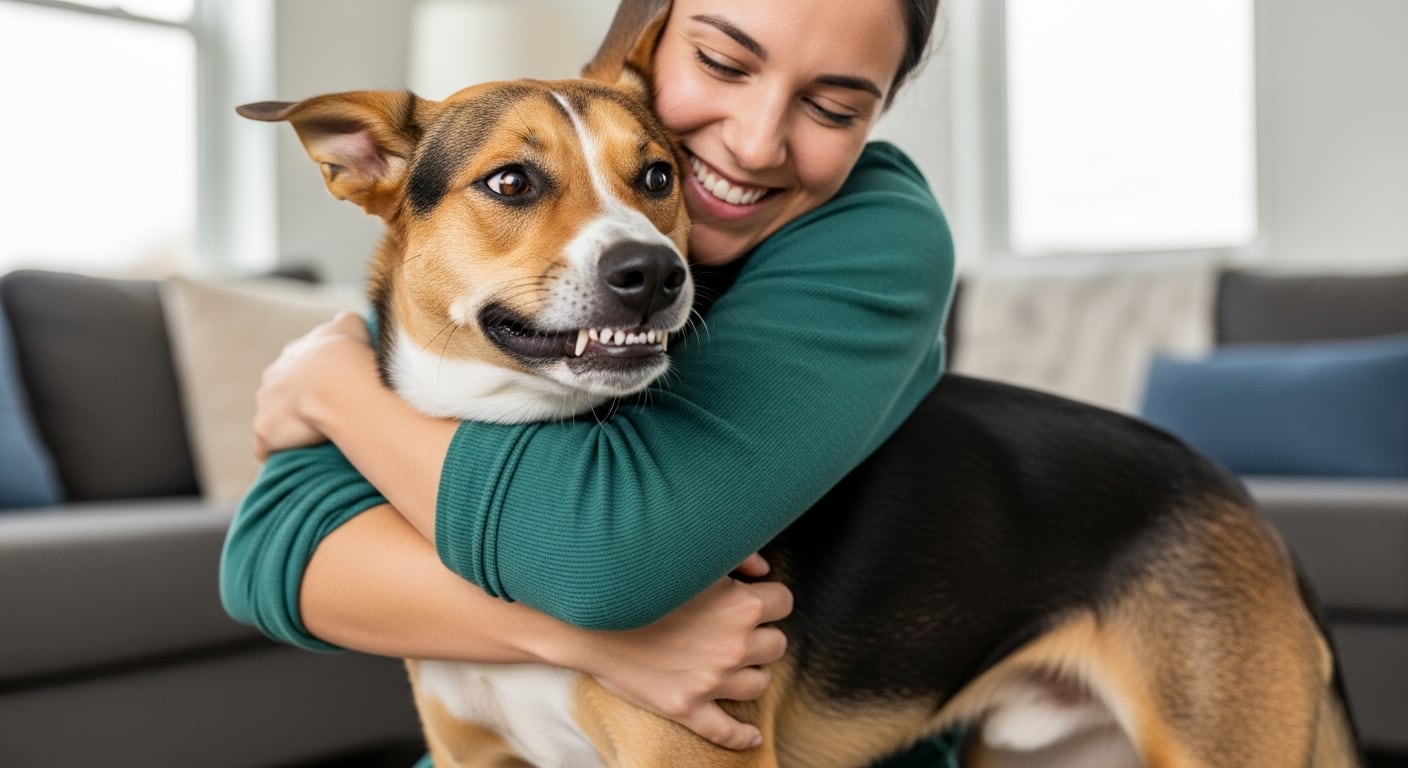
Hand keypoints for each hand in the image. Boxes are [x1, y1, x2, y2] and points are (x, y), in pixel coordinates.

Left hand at [253, 311, 379, 459]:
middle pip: (280, 392)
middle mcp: (273, 376)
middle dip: (295, 403)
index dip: (314, 379)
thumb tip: (347, 322)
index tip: (332, 390)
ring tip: (311, 439)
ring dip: (286, 427)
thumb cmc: (351, 355)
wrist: (339, 384)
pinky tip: (294, 457)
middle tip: (323, 415)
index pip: (298, 366)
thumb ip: (346, 323)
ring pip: (272, 418)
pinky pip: (266, 446)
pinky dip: (277, 451)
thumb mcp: (352, 325)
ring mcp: (266, 404)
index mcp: (294, 354)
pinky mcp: (265, 432)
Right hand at [568, 555, 792, 749]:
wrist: (590, 614)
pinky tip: (751, 735)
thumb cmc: (642, 577)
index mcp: (741, 606)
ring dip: (751, 672)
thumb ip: (737, 556)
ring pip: (759, 684)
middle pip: (776, 644)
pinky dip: (742, 735)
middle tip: (737, 630)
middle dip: (760, 635)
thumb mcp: (694, 556)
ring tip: (733, 663)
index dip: (768, 599)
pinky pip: (725, 731)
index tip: (753, 599)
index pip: (783, 602)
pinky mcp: (686, 707)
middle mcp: (733, 646)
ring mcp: (711, 681)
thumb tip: (763, 569)